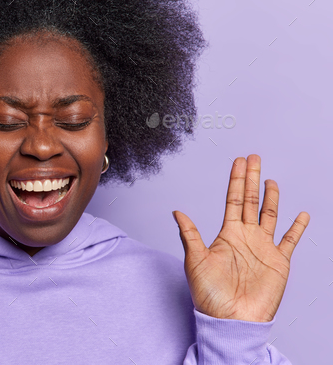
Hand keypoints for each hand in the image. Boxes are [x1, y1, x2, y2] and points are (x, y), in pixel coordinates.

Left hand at [174, 154, 309, 321]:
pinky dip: (297, 228)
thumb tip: (176, 211)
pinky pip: (290, 240)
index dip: (235, 180)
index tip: (238, 162)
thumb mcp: (195, 261)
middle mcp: (245, 237)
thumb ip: (189, 234)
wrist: (230, 319)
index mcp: (227, 234)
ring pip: (269, 215)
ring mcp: (263, 248)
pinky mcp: (279, 262)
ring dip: (271, 198)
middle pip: (250, 201)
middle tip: (254, 158)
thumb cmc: (209, 295)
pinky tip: (301, 215)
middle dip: (252, 179)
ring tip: (270, 180)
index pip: (232, 200)